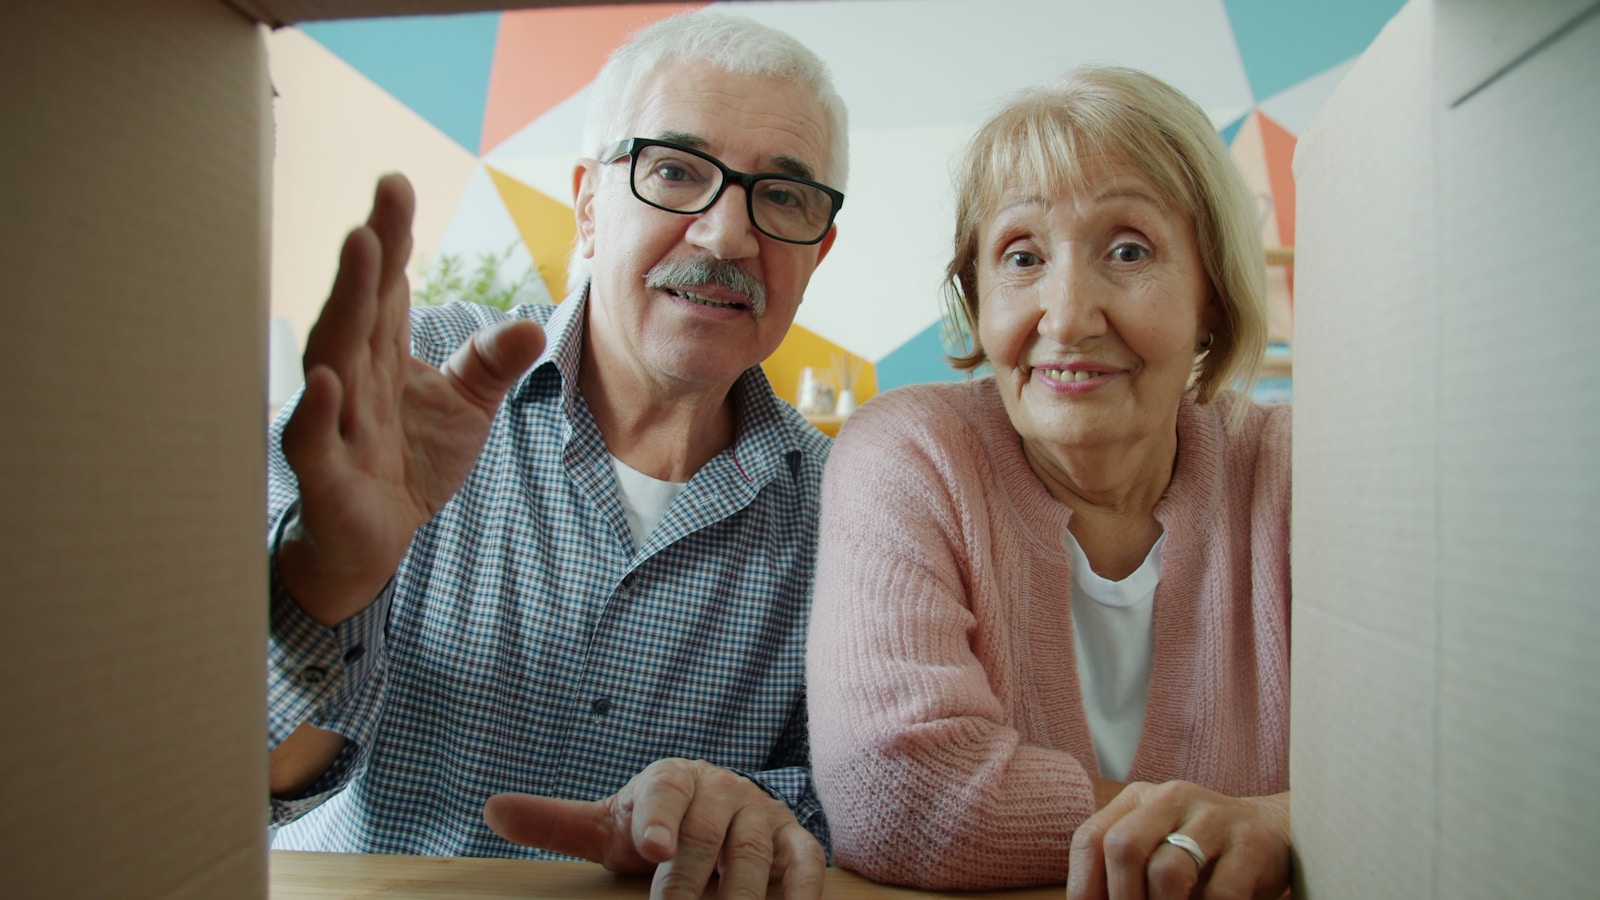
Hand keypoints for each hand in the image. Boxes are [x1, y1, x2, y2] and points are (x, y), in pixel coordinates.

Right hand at [277, 173, 544, 625]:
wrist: (372, 539)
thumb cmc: (408, 461)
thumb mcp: (466, 407)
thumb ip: (492, 364)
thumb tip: (532, 330)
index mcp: (382, 352)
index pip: (387, 287)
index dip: (392, 238)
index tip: (396, 185)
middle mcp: (351, 375)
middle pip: (360, 308)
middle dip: (370, 256)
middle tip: (382, 203)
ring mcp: (332, 420)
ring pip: (333, 355)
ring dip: (346, 305)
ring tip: (360, 252)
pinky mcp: (324, 472)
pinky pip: (313, 438)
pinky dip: (317, 409)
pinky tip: (327, 378)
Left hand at [483, 758, 824, 899]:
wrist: (714, 807)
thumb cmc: (654, 824)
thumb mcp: (606, 824)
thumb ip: (555, 822)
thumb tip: (490, 809)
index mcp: (670, 779)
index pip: (664, 793)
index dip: (658, 819)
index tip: (650, 848)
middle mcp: (720, 790)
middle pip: (705, 834)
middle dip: (688, 879)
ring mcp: (760, 814)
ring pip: (754, 853)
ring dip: (738, 893)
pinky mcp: (794, 840)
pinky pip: (806, 862)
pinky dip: (800, 889)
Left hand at [1067, 781, 1290, 899]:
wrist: (1274, 833)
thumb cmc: (1203, 854)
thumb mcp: (1159, 849)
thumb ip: (1127, 874)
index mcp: (1139, 800)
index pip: (1091, 839)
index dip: (1084, 887)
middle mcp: (1172, 799)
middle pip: (1123, 847)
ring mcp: (1214, 818)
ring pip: (1168, 871)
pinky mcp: (1252, 846)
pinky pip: (1220, 893)